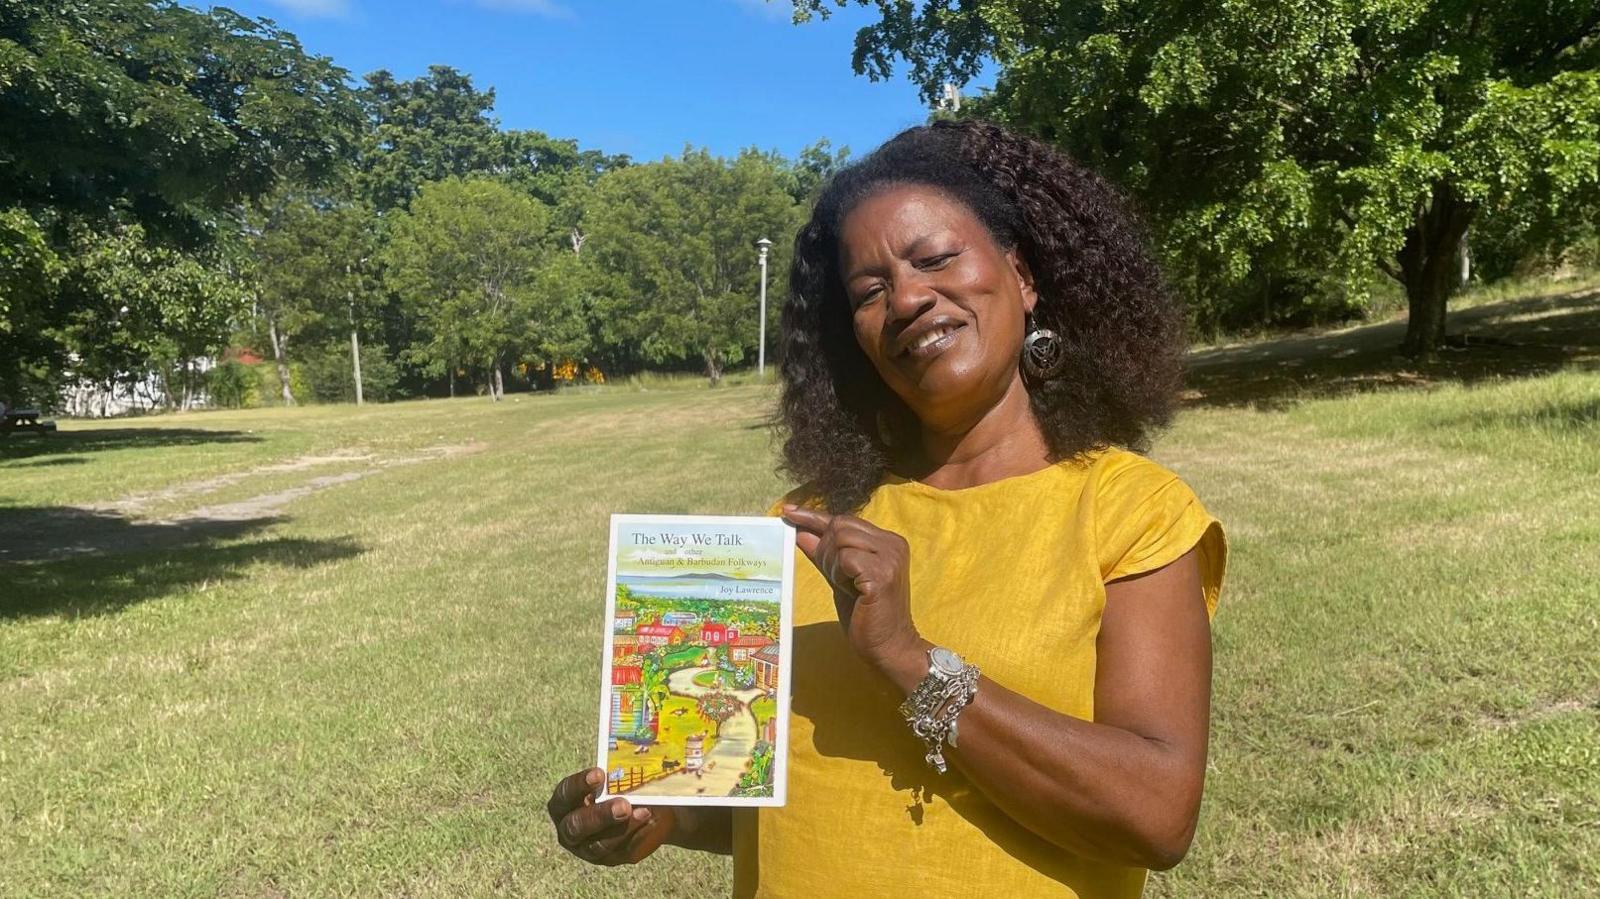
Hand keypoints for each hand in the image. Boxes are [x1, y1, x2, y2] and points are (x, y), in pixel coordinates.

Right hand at [546, 767, 674, 865]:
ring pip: (600, 845)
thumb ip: (617, 777)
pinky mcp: (612, 858)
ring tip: (645, 812)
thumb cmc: (620, 786)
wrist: (645, 809)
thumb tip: (630, 767)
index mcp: (563, 804)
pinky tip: (652, 822)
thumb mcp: (617, 779)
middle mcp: (570, 829)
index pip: (565, 795)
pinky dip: (639, 836)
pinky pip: (624, 851)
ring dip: (623, 829)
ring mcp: (588, 848)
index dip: (579, 785)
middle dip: (600, 815)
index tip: (600, 774)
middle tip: (623, 805)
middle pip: (576, 826)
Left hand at [781, 504, 921, 670]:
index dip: (815, 516)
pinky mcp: (882, 574)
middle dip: (826, 550)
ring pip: (840, 540)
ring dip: (833, 565)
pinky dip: (839, 575)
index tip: (789, 511)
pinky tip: (853, 591)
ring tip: (848, 586)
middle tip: (836, 578)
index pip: (844, 519)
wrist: (889, 647)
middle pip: (840, 526)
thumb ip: (823, 553)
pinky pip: (846, 559)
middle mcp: (892, 544)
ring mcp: (890, 557)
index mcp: (887, 541)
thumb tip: (798, 530)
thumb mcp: (840, 577)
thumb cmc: (865, 614)